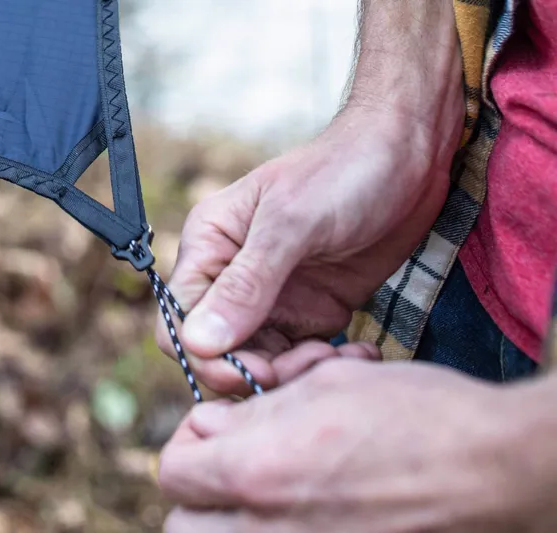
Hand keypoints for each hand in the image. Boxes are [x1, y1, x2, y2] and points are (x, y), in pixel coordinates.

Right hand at [156, 97, 462, 394]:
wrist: (408, 157)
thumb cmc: (344, 172)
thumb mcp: (292, 224)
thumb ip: (246, 285)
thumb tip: (199, 342)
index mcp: (209, 248)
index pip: (179, 323)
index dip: (210, 357)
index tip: (258, 369)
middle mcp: (230, 277)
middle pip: (217, 353)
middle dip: (258, 371)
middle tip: (311, 362)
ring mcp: (270, 298)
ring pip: (259, 363)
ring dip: (295, 373)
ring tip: (338, 356)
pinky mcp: (308, 311)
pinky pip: (299, 358)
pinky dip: (322, 367)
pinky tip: (355, 353)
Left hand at [158, 347, 556, 532]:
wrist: (492, 467)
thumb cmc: (416, 414)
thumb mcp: (324, 387)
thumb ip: (251, 411)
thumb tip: (209, 425)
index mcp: (257, 472)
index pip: (172, 471)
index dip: (189, 440)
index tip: (219, 424)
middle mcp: (267, 530)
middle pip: (182, 527)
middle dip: (196, 493)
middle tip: (230, 465)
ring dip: (224, 518)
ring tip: (261, 490)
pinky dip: (269, 531)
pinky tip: (301, 509)